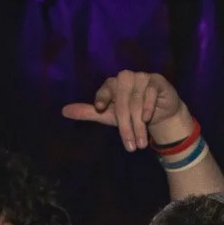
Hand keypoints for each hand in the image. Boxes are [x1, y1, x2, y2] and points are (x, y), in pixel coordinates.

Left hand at [62, 70, 192, 151]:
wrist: (160, 114)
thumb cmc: (132, 114)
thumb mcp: (109, 116)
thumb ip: (89, 113)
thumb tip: (63, 111)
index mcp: (112, 84)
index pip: (105, 89)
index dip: (102, 97)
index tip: (99, 109)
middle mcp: (126, 78)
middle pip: (122, 102)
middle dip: (126, 126)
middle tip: (130, 147)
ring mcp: (142, 78)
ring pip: (137, 101)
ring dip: (139, 124)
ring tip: (140, 143)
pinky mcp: (157, 81)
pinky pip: (151, 92)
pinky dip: (149, 106)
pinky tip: (148, 119)